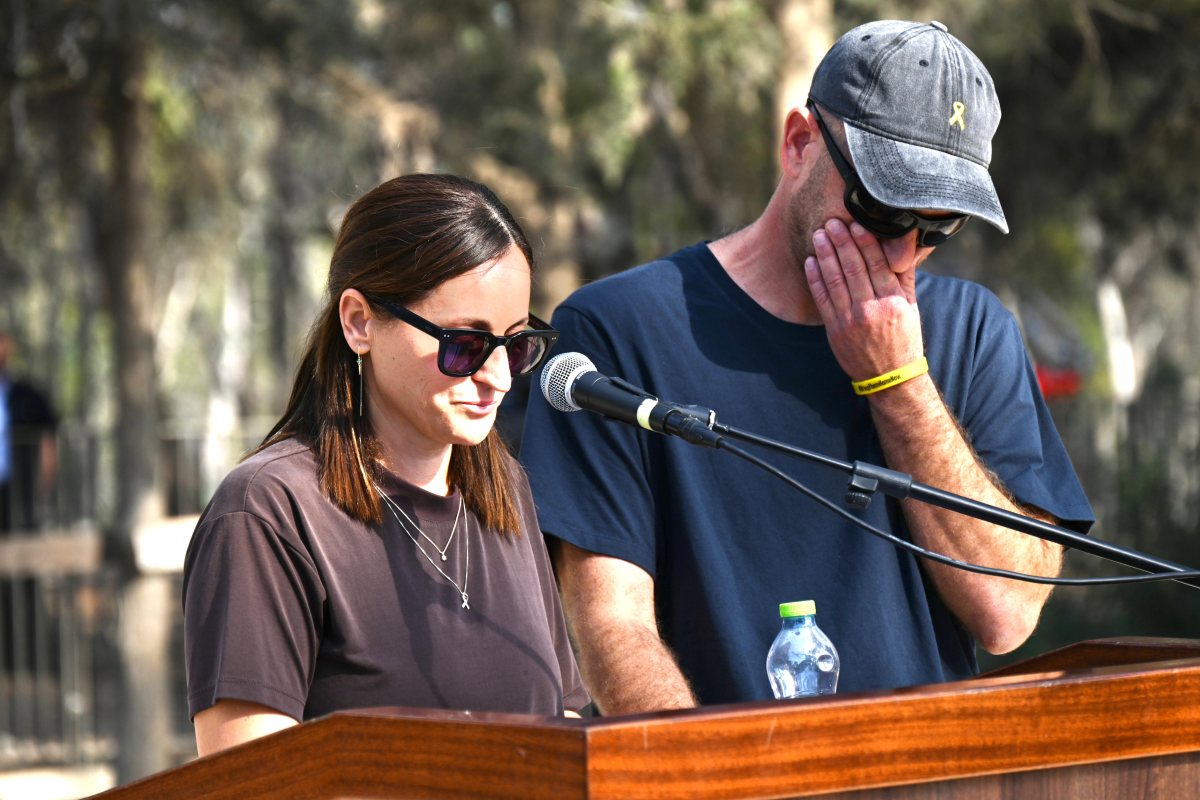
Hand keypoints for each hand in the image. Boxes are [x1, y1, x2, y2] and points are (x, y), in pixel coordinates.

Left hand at [803, 219, 923, 380]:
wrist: (889, 377)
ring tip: (820, 235)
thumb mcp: (912, 306)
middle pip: (854, 268)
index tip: (855, 224)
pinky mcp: (834, 330)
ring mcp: (851, 320)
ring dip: (825, 255)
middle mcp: (872, 309)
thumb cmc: (904, 337)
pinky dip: (815, 279)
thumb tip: (906, 242)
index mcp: (893, 302)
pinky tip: (811, 261)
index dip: (865, 242)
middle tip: (832, 222)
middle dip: (841, 243)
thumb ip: (904, 275)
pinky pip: (822, 299)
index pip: (877, 264)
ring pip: (835, 280)